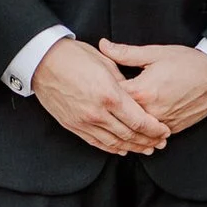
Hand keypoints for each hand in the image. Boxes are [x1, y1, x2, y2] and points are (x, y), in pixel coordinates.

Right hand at [31, 39, 170, 155]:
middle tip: (160, 143)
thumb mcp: (105, 63)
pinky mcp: (73, 126)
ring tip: (146, 149)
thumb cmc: (74, 56)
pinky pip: (96, 143)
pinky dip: (112, 148)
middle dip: (148, 141)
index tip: (164, 131)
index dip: (155, 129)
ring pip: (114, 143)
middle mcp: (98, 113)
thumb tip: (135, 96)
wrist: (42, 62)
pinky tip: (122, 149)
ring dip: (133, 148)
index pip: (139, 120)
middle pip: (129, 135)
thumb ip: (123, 83)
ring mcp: (84, 122)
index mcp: (109, 95)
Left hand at [99, 41, 206, 137]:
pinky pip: (153, 134)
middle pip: (122, 116)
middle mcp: (151, 111)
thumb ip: (125, 53)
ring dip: (128, 124)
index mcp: (142, 91)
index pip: (112, 97)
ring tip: (117, 120)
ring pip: (137, 130)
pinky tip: (138, 127)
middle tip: (102, 106)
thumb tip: (103, 46)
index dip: (103, 91)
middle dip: (113, 111)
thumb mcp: (154, 53)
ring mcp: (164, 123)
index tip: (97, 88)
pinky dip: (145, 131)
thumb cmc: (188, 61)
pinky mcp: (174, 128)